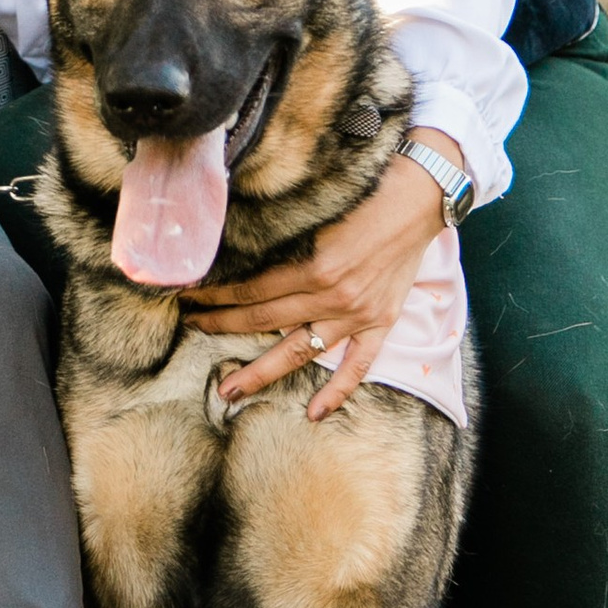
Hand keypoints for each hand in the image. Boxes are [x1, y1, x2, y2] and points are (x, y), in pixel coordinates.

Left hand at [185, 135, 452, 424]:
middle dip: (221, 326)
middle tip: (190, 332)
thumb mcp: (316, 210)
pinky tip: (313, 413)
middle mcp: (332, 295)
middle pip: (264, 319)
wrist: (418, 199)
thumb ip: (282, 234)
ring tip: (229, 389)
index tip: (189, 298)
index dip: (215, 295)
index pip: (250, 289)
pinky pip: (357, 366)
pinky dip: (338, 392)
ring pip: (299, 350)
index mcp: (312, 265)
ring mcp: (356, 314)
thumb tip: (236, 245)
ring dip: (260, 371)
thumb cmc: (366, 194)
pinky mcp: (380, 323)